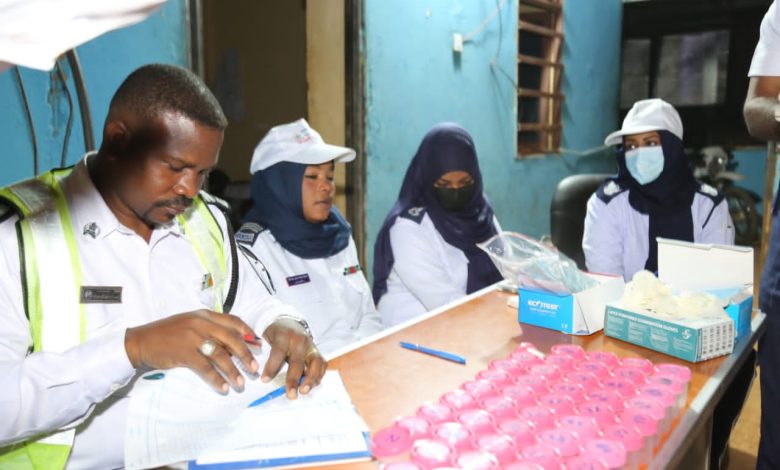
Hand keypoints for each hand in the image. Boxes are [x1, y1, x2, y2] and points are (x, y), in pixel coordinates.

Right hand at [124, 310, 259, 392]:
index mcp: (204, 315)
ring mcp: (193, 338)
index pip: (233, 320)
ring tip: (240, 383)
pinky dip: (216, 379)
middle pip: (232, 339)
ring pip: (220, 356)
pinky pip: (205, 369)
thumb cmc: (167, 333)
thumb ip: (209, 329)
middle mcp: (201, 324)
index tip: (258, 343)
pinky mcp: (184, 353)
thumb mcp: (190, 324)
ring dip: (233, 371)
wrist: (142, 341)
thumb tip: (232, 344)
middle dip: (246, 354)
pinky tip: (223, 387)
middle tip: (254, 368)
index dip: (248, 332)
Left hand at [261, 317, 325, 398]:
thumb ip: (265, 354)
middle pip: (298, 361)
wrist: (289, 324)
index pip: (278, 352)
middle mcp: (300, 340)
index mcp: (284, 335)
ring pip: (315, 363)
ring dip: (311, 379)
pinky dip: (318, 376)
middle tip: (290, 394)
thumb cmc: (276, 335)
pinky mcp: (317, 352)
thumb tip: (262, 377)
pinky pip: (322, 365)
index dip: (271, 367)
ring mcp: (311, 346)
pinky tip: (311, 386)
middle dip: (294, 379)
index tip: (264, 380)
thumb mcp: (267, 339)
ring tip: (304, 391)